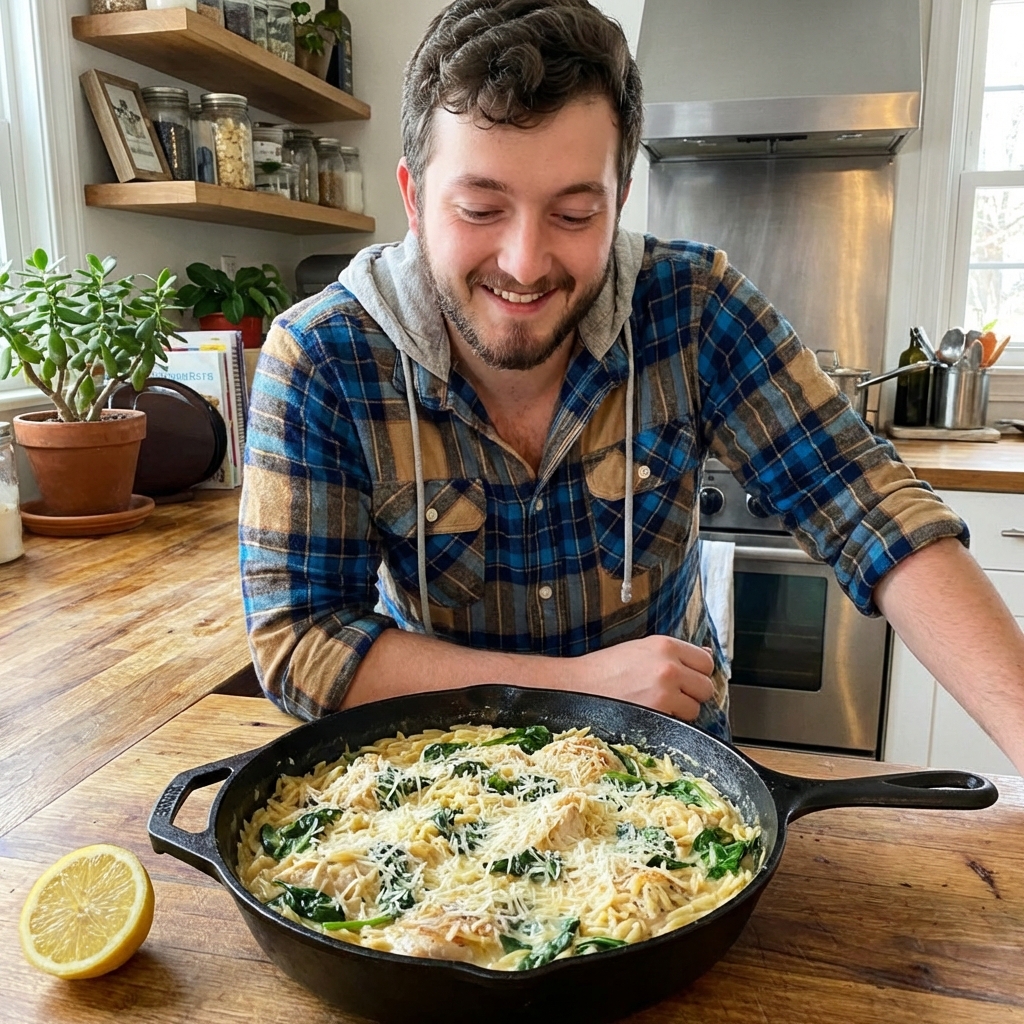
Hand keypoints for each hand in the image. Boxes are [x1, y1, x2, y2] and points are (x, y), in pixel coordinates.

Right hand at [565, 635, 714, 719]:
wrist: (575, 687)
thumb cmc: (604, 670)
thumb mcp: (640, 649)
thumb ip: (674, 653)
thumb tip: (706, 654)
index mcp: (664, 645)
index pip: (706, 661)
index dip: (698, 672)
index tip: (688, 678)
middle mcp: (668, 666)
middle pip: (706, 686)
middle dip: (692, 694)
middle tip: (672, 695)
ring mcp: (664, 692)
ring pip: (695, 709)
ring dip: (681, 712)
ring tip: (657, 706)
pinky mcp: (658, 715)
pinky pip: (680, 724)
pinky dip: (669, 724)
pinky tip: (650, 715)